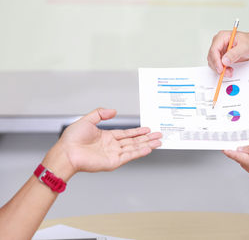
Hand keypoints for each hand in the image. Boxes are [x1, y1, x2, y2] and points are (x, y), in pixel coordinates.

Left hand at [42, 108, 161, 179]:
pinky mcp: (113, 162)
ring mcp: (113, 154)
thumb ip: (101, 113)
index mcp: (107, 137)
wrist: (66, 153)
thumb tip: (114, 111)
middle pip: (134, 141)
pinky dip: (139, 152)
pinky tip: (148, 148)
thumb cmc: (71, 139)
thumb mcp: (87, 120)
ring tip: (158, 142)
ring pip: (134, 148)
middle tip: (158, 135)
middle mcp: (112, 146)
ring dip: (147, 145)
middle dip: (147, 138)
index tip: (148, 129)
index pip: (126, 134)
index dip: (138, 131)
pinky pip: (129, 156)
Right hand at [207, 30, 248, 77]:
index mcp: (222, 37)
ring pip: (213, 62)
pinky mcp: (221, 56)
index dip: (216, 61)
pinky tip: (229, 69)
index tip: (221, 69)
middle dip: (218, 67)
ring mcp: (219, 49)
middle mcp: (218, 43)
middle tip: (227, 73)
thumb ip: (234, 53)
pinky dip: (222, 69)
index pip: (214, 49)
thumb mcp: (244, 47)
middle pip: (212, 57)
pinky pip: (217, 64)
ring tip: (229, 71)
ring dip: (220, 69)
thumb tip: (225, 61)